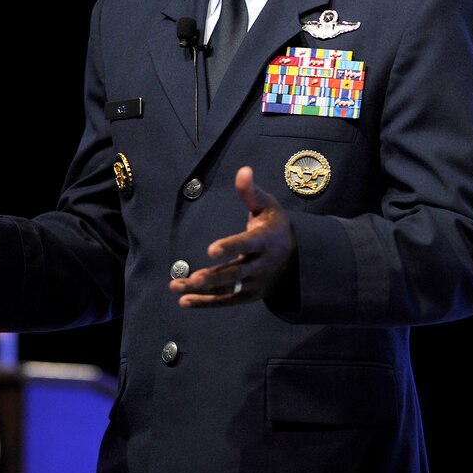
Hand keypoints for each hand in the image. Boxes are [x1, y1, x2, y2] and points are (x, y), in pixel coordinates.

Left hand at [169, 165, 295, 306]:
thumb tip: (243, 170)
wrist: (297, 258)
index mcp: (265, 241)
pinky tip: (183, 301)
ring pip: (226, 289)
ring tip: (176, 287)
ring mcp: (254, 283)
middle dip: (214, 277)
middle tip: (193, 278)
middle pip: (236, 273)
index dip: (230, 246)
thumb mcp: (267, 205)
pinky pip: (225, 301)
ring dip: (201, 291)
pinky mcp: (247, 295)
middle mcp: (261, 265)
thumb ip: (251, 192)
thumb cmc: (273, 225)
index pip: (247, 244)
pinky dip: (205, 302)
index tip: (211, 249)